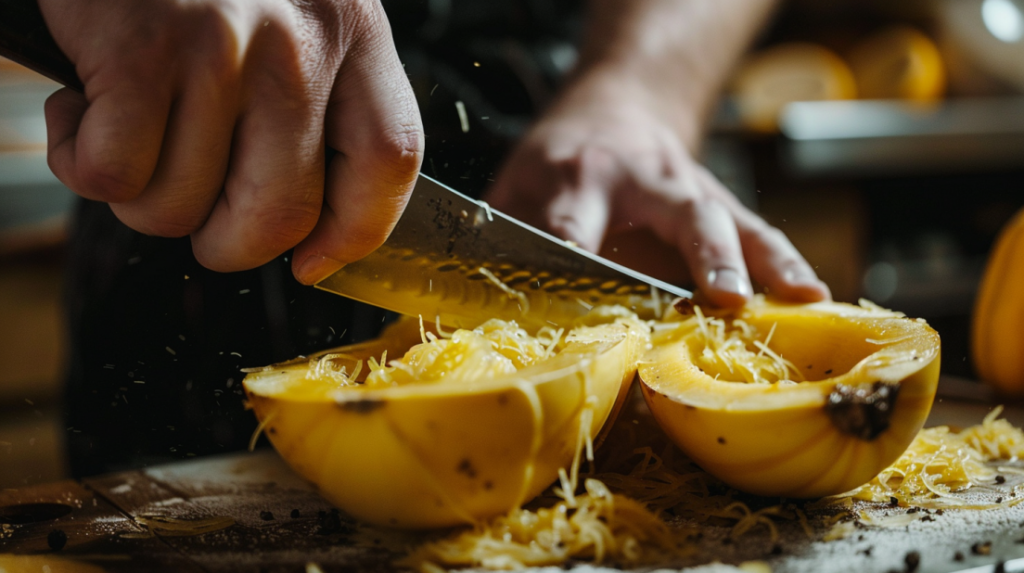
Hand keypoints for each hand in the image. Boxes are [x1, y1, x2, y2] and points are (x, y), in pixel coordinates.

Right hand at [41, 0, 422, 283]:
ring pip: (185, 207)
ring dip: (142, 198)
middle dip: (229, 245)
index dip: (355, 233)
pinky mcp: (140, 49)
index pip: (390, 160)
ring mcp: (223, 45)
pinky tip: (83, 112)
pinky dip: (81, 163)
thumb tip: (309, 232)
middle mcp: (300, 42)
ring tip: (130, 134)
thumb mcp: (294, 17)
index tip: (314, 261)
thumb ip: (318, 101)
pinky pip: (116, 175)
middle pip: (284, 214)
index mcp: (353, 33)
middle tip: (196, 215)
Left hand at [486, 74, 828, 306]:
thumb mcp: (512, 191)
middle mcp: (642, 180)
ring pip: (733, 222)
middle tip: (724, 295)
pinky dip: (788, 265)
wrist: (616, 108)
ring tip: (798, 300)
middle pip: (677, 214)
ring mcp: (689, 191)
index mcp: (577, 177)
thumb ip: (501, 246)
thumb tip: (480, 313)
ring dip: (764, 262)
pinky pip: (759, 234)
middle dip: (702, 253)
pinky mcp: (720, 205)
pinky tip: (815, 297)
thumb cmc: (554, 165)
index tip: (584, 304)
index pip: (575, 224)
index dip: (579, 258)